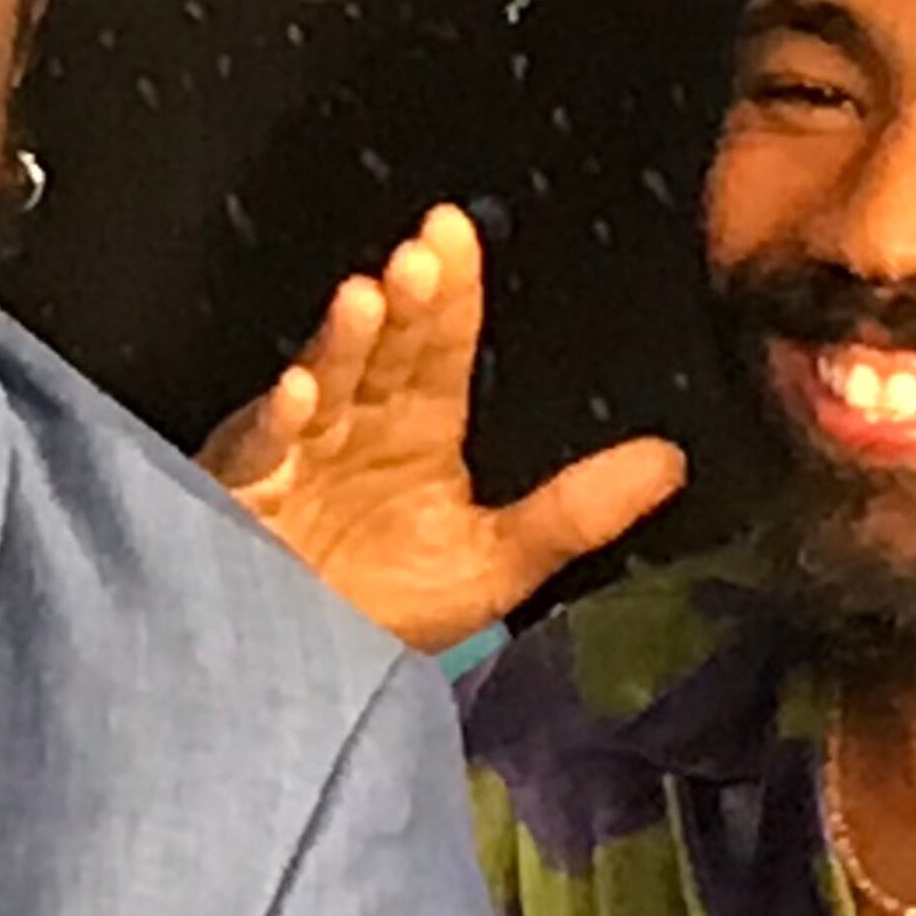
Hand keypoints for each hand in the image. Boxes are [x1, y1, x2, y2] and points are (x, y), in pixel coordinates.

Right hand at [199, 204, 688, 653]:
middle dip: (404, 298)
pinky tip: (299, 394)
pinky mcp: (243, 491)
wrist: (303, 681)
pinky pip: (263, 449)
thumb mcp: (495, 565)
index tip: (460, 234)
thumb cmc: (386, 613)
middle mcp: (356, 422)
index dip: (453, 293)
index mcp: (416, 428)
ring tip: (370, 297)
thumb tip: (671, 461)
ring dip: (344, 340)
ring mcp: (298, 449)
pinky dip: (279, 421)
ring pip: (325, 379)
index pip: (441, 346)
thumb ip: (575, 512)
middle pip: (384, 346)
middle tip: (426, 252)